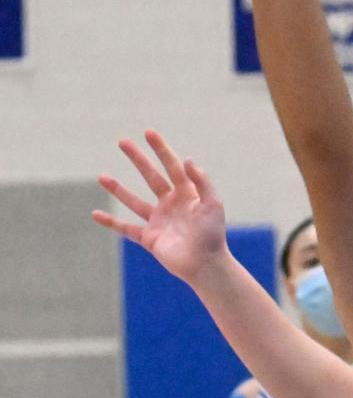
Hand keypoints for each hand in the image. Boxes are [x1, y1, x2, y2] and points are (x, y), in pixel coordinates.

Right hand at [92, 130, 228, 285]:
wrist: (205, 264)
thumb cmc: (212, 234)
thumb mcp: (213, 203)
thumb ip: (201, 180)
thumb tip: (187, 159)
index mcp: (187, 193)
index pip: (172, 165)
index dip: (161, 149)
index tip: (148, 133)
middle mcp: (171, 204)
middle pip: (151, 176)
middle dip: (137, 159)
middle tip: (122, 141)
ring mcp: (159, 221)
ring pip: (134, 201)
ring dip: (118, 188)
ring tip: (101, 176)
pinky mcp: (149, 238)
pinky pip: (126, 228)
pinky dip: (110, 222)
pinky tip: (95, 214)